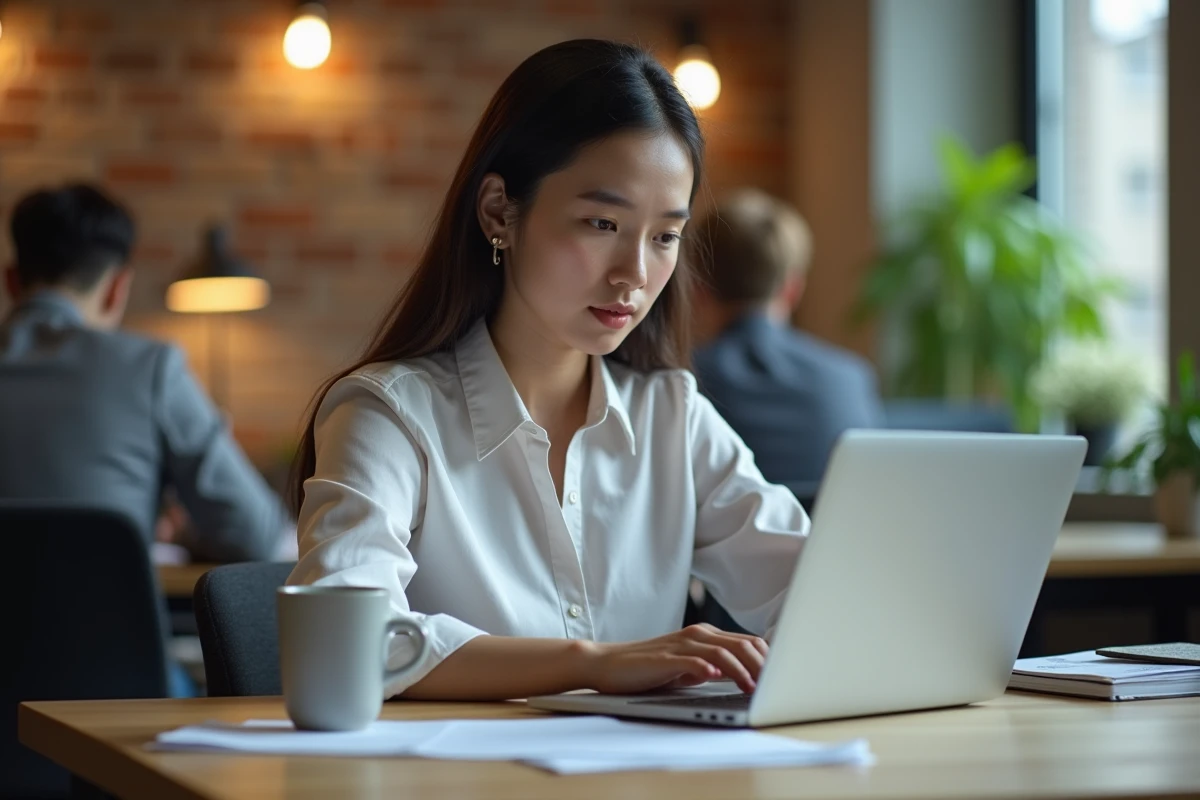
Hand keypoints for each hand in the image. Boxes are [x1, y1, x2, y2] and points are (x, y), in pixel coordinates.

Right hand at [580, 624, 767, 694]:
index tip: (782, 679)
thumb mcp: (687, 668)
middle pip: (742, 645)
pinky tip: (717, 678)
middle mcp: (696, 635)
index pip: (748, 642)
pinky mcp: (664, 658)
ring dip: (743, 671)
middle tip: (775, 688)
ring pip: (723, 652)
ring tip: (754, 689)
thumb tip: (744, 677)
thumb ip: (711, 667)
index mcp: (705, 636)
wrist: (608, 664)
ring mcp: (680, 645)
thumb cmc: (648, 669)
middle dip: (763, 667)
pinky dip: (708, 668)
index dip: (768, 660)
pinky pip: (692, 661)